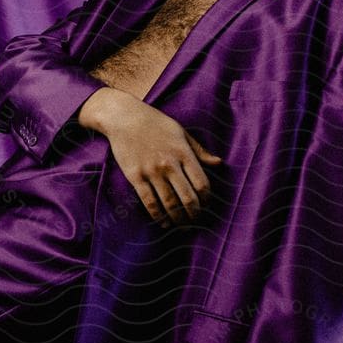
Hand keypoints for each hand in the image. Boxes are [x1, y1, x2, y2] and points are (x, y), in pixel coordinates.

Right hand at [81, 92, 221, 228]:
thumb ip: (200, 150)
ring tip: (181, 225)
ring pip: (169, 203)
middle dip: (194, 213)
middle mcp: (169, 164)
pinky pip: (149, 202)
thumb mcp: (181, 132)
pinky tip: (162, 222)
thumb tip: (219, 163)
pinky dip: (157, 216)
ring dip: (177, 219)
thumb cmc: (155, 123)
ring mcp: (152, 171)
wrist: (124, 117)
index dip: (206, 199)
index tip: (206, 204)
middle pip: (188, 197)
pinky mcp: (135, 176)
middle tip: (195, 220)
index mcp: (183, 153)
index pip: (201, 183)